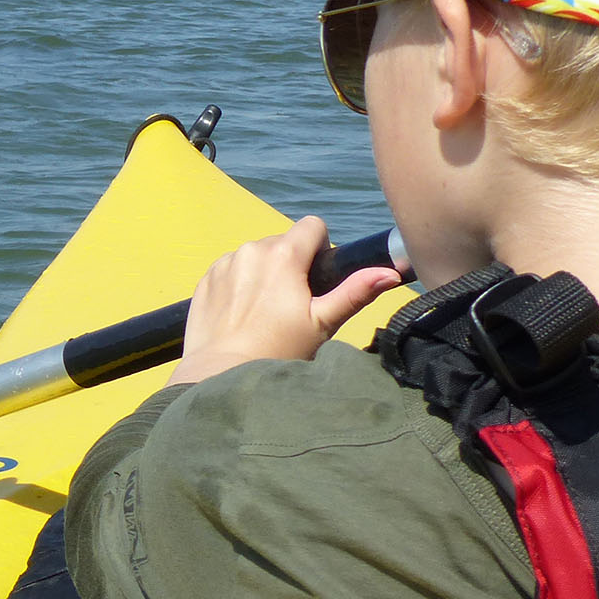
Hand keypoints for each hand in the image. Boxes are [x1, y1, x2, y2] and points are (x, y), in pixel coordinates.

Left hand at [168, 217, 402, 385]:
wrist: (222, 372)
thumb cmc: (279, 350)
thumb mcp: (323, 324)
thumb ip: (356, 292)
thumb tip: (392, 271)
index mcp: (283, 254)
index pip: (312, 225)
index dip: (320, 249)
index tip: (317, 279)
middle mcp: (251, 249)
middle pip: (284, 242)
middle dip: (292, 265)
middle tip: (292, 305)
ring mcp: (225, 262)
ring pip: (256, 255)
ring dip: (264, 273)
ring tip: (265, 312)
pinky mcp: (206, 277)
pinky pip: (231, 269)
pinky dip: (239, 283)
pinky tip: (241, 314)